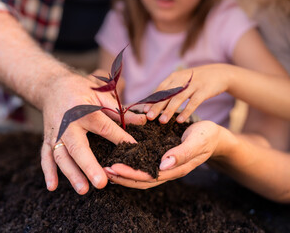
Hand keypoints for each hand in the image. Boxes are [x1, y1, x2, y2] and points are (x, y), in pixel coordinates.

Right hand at [40, 72, 146, 193]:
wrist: (52, 86)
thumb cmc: (80, 90)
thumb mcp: (100, 94)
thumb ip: (119, 110)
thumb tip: (143, 121)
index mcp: (83, 109)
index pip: (104, 127)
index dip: (120, 138)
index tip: (134, 149)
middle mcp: (67, 123)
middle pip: (77, 146)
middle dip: (88, 165)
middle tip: (101, 183)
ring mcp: (55, 132)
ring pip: (60, 155)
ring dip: (71, 173)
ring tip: (84, 189)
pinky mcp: (47, 138)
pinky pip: (45, 156)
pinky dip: (48, 171)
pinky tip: (52, 187)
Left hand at [104, 121, 221, 188]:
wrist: (212, 135)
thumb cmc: (206, 136)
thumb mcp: (197, 141)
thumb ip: (182, 153)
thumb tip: (164, 164)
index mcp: (175, 169)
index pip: (148, 177)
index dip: (130, 174)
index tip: (114, 169)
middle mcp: (167, 170)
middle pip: (141, 179)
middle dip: (122, 176)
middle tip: (103, 170)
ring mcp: (163, 165)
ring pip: (140, 174)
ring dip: (123, 173)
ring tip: (106, 167)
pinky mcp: (160, 156)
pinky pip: (143, 164)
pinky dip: (130, 164)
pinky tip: (120, 158)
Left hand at [144, 64, 230, 123]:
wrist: (220, 74)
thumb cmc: (196, 81)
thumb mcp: (182, 82)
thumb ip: (170, 91)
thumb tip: (154, 104)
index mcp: (174, 77)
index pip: (160, 89)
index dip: (152, 100)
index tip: (144, 111)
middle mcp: (182, 79)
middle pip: (167, 94)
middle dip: (157, 106)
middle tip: (149, 117)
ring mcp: (193, 84)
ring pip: (178, 98)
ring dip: (169, 110)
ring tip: (162, 121)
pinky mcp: (204, 90)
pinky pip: (194, 102)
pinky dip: (186, 111)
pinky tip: (180, 120)